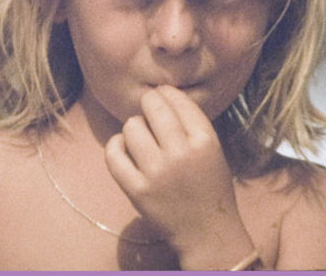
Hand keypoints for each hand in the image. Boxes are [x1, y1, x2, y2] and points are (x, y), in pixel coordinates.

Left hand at [104, 86, 252, 265]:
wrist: (207, 232)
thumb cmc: (209, 186)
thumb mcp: (212, 148)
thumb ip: (190, 122)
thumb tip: (159, 92)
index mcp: (205, 141)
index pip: (178, 100)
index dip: (166, 92)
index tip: (162, 95)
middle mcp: (181, 154)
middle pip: (152, 107)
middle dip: (148, 104)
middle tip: (149, 111)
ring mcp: (157, 173)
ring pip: (132, 126)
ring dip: (134, 127)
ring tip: (141, 137)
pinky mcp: (137, 191)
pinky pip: (114, 154)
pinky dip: (116, 145)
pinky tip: (124, 147)